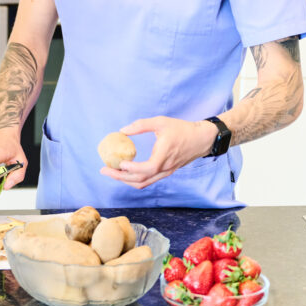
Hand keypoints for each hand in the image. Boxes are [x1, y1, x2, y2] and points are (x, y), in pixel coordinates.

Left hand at [99, 117, 214, 189]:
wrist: (201, 139)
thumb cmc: (181, 129)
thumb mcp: (161, 122)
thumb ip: (141, 125)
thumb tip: (122, 130)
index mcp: (164, 155)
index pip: (147, 168)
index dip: (132, 169)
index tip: (119, 163)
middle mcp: (165, 168)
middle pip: (140, 179)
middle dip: (120, 177)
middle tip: (104, 171)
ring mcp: (166, 172)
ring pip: (143, 183)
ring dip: (125, 180)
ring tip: (111, 172)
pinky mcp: (165, 172)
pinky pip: (148, 180)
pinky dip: (134, 179)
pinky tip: (125, 172)